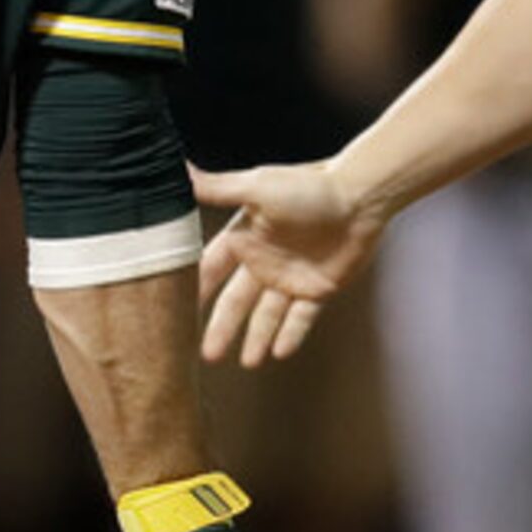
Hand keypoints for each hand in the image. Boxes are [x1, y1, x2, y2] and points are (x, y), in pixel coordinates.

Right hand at [192, 160, 386, 366]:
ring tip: (247, 363)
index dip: (193, 290)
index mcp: (244, 238)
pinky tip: (279, 353)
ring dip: (255, 339)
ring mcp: (291, 277)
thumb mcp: (255, 187)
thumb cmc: (308, 186)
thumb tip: (178, 168)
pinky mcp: (319, 288)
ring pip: (267, 316)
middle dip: (221, 328)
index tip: (171, 312)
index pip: (209, 270)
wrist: (361, 195)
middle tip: (206, 356)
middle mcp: (263, 261)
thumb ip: (216, 188)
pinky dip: (290, 335)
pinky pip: (301, 319)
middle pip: (236, 302)